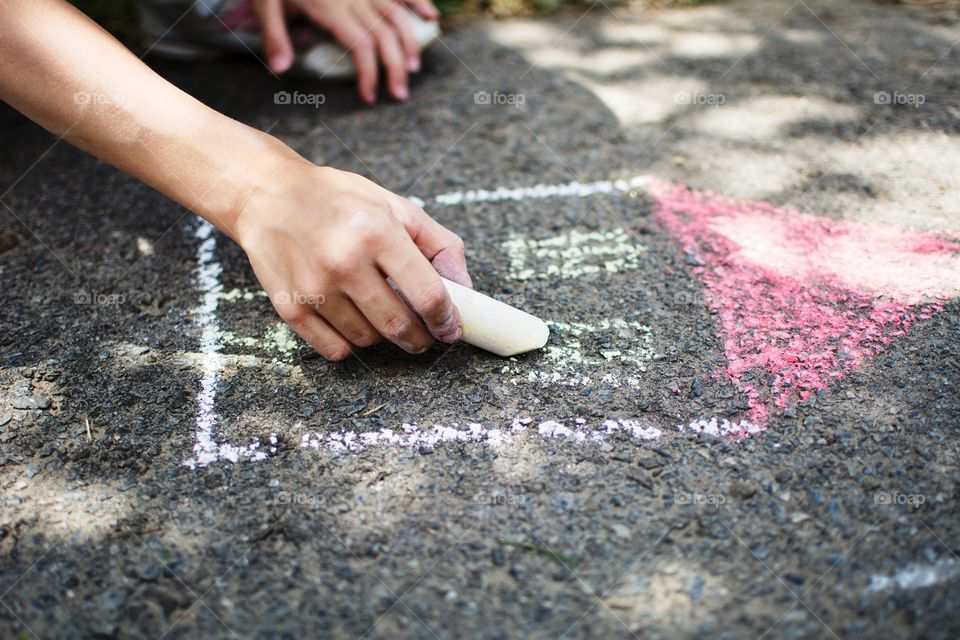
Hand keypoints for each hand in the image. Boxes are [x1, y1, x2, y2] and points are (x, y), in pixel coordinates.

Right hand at [235, 161, 471, 360]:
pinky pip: (334, 349)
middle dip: (420, 338)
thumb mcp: (395, 206)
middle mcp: (344, 261)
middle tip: (423, 335)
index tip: (451, 328)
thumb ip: (439, 245)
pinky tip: (352, 322)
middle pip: (399, 325)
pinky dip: (350, 343)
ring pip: (367, 340)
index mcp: (377, 232)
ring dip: (383, 337)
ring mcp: (313, 287)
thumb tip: (466, 289)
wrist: (266, 194)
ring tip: (381, 316)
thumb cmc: (338, 199)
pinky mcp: (288, 306)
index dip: (447, 319)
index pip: (428, 295)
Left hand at [253, 0, 439, 103]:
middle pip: (384, 35)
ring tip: (415, 67)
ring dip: (409, 41)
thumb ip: (274, 35)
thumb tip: (280, 69)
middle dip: (395, 67)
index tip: (369, 97)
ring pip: (396, 14)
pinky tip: (431, 15)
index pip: (359, 46)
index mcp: (330, 7)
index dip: (368, 74)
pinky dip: (417, 0)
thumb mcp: (265, 3)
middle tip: (400, 94)